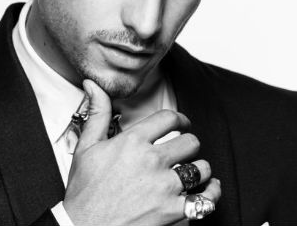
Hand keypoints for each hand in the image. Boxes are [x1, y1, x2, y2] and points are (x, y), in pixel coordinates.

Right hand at [62, 79, 221, 225]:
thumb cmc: (84, 192)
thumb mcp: (86, 149)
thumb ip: (96, 114)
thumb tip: (93, 84)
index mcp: (132, 142)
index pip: (169, 118)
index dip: (181, 119)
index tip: (183, 124)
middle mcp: (152, 161)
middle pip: (190, 142)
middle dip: (189, 146)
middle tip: (184, 153)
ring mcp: (165, 187)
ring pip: (202, 168)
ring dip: (200, 170)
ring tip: (193, 173)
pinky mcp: (173, 211)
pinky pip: (207, 198)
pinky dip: (212, 194)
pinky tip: (208, 190)